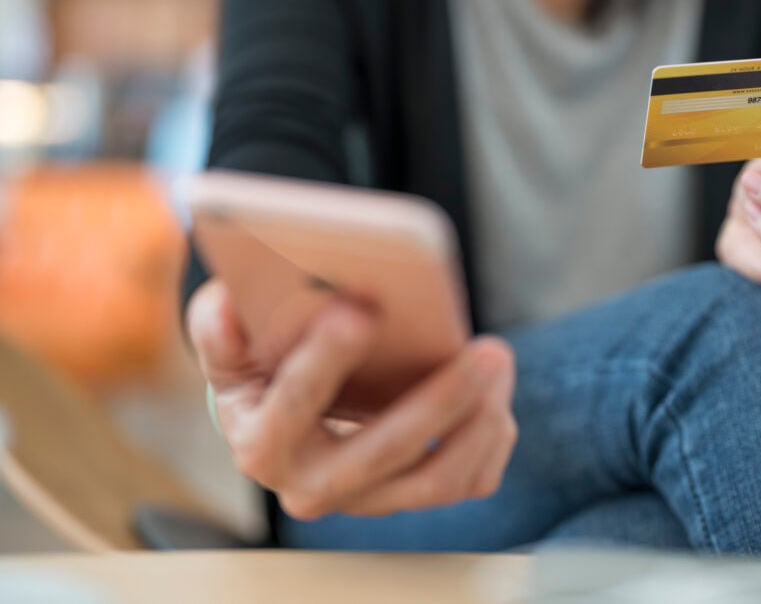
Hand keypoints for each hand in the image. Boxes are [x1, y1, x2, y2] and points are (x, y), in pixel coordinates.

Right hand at [187, 279, 516, 518]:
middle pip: (385, 453)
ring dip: (479, 422)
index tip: (359, 311)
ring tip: (498, 360)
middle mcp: (314, 485)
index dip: (324, 361)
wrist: (285, 416)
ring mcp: (367, 497)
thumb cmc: (260, 368)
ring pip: (437, 478)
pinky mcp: (409, 494)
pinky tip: (497, 392)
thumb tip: (230, 306)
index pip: (293, 406)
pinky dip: (491, 440)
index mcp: (263, 444)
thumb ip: (218, 325)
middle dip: (439, 401)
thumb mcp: (225, 343)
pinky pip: (465, 483)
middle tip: (483, 350)